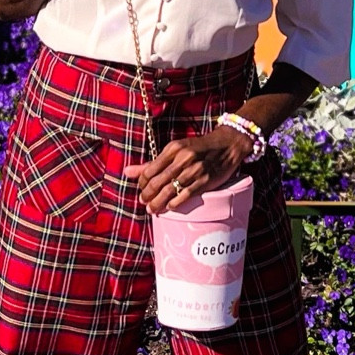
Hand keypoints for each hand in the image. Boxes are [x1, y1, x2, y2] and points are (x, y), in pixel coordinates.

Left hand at [125, 127, 251, 213]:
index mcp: (173, 148)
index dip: (142, 183)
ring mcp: (194, 170)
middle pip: (157, 182)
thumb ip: (152, 163)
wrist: (227, 145)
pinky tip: (169, 207)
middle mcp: (183, 158)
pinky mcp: (205, 180)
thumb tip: (127, 172)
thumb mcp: (176, 150)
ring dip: (158, 203)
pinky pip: (185, 195)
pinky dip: (175, 203)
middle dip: (147, 195)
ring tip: (152, 209)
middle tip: (144, 202)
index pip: (150, 170)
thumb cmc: (199, 148)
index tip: (142, 189)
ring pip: (169, 190)